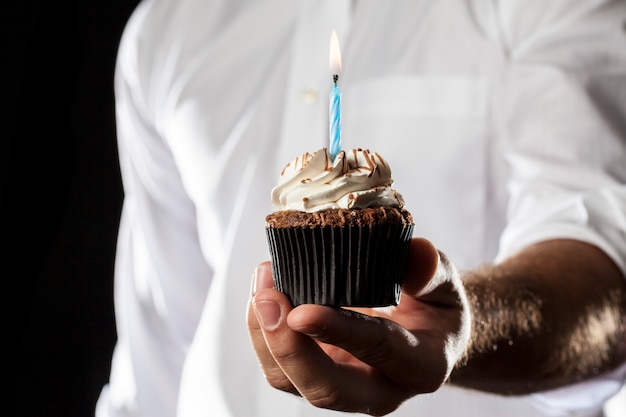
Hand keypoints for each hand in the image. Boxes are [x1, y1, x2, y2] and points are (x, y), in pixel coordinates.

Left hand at [247, 238, 470, 415]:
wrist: (422, 335)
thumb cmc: (433, 307)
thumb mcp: (446, 285)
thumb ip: (432, 271)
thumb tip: (416, 255)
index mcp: (421, 366)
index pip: (379, 350)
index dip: (340, 332)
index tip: (302, 310)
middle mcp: (380, 390)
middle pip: (326, 389)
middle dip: (289, 347)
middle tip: (267, 297)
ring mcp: (343, 387)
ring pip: (290, 381)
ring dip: (265, 334)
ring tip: (262, 279)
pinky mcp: (315, 376)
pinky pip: (278, 367)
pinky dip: (261, 330)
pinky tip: (263, 290)